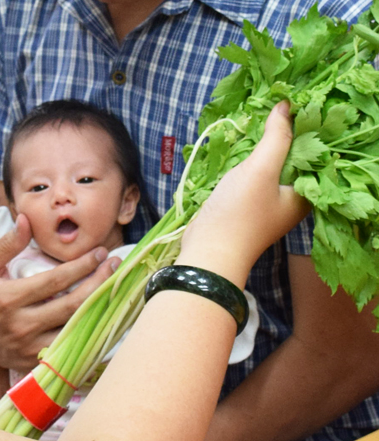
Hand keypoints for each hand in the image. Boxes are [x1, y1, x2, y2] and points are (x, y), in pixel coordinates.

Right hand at [0, 214, 120, 371]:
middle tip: (114, 266)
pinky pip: (69, 350)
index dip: (82, 265)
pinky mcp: (35, 362)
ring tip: (116, 289)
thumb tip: (27, 220)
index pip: (56, 280)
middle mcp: (22, 325)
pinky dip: (89, 335)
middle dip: (99, 283)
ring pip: (75, 330)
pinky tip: (104, 318)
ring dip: (99, 309)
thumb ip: (6, 244)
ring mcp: (30, 347)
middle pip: (72, 305)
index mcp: (9, 299)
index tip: (100, 253)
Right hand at [178, 102, 309, 286]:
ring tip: (259, 120)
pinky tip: (242, 147)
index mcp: (304, 194)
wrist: (209, 251)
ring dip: (264, 148)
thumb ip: (276, 137)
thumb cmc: (240, 213)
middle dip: (284, 135)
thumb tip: (286, 105)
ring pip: (271, 168)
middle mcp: (290, 200)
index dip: (307, 128)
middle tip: (275, 107)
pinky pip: (254, 177)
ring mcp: (268, 204)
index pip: (315, 154)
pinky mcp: (248, 206)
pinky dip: (249, 162)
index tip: (296, 105)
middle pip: (293, 160)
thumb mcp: (260, 170)